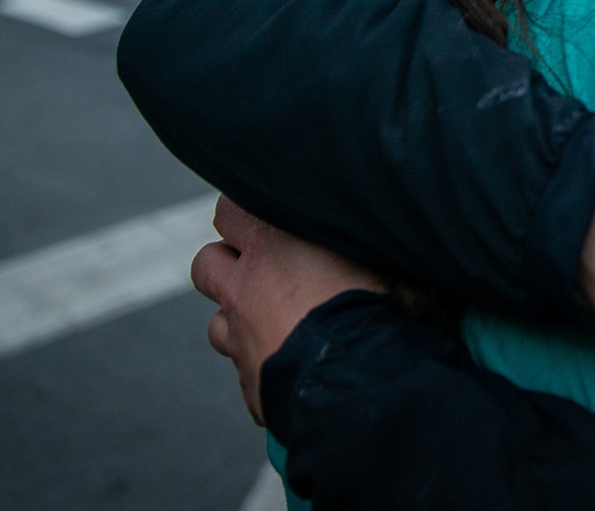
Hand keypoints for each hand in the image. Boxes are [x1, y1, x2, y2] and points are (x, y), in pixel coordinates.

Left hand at [190, 197, 385, 423]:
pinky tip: (296, 365)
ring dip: (240, 319)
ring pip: (219, 321)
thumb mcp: (376, 257)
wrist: (356, 382)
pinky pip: (247, 370)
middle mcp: (244, 290)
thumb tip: (388, 225)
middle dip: (227, 263)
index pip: (230, 211)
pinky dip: (265, 365)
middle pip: (206, 263)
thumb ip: (360, 240)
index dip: (245, 214)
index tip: (266, 219)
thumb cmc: (373, 308)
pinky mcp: (250, 383)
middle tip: (261, 268)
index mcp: (270, 247)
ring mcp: (241, 340)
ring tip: (275, 322)